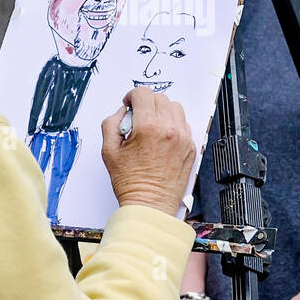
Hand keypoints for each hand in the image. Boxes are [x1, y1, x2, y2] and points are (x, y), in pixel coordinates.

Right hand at [100, 87, 195, 214]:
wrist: (150, 205)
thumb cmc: (130, 183)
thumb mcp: (109, 151)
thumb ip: (111, 124)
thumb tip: (123, 112)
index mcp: (148, 127)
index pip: (143, 93)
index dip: (132, 96)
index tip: (129, 105)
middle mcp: (168, 129)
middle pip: (160, 97)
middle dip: (146, 103)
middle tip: (138, 118)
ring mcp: (183, 138)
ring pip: (175, 107)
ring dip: (162, 111)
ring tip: (152, 126)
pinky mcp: (190, 147)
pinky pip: (184, 124)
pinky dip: (173, 124)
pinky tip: (163, 136)